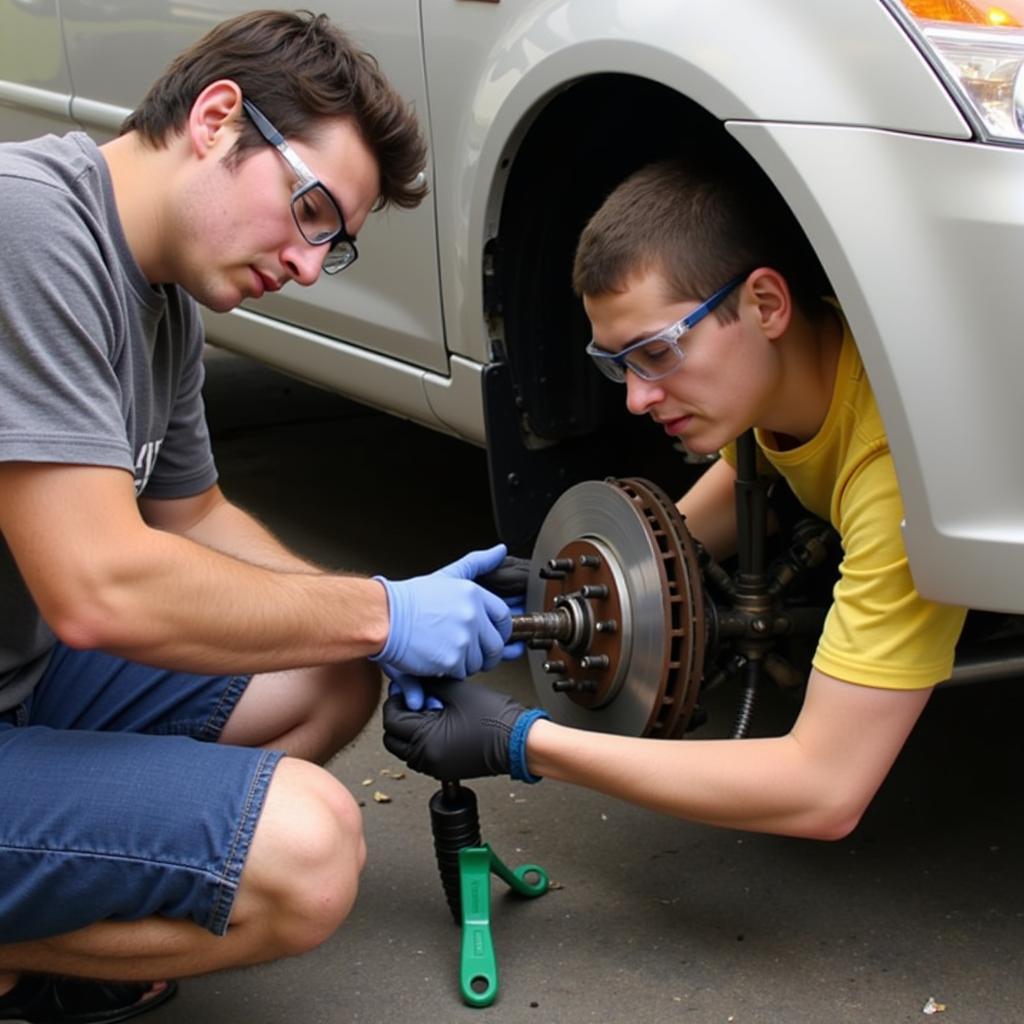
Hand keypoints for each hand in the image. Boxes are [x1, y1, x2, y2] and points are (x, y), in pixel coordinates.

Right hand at [373, 544, 520, 678]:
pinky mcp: (451, 660)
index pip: (503, 617)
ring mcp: (463, 639)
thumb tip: (500, 551)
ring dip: (466, 662)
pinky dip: (451, 671)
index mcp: (473, 594)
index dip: (499, 630)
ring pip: (479, 662)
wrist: (383, 617)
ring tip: (446, 650)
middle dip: (485, 652)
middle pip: (495, 645)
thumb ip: (478, 563)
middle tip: (468, 649)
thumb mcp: (447, 575)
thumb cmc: (409, 600)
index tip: (490, 635)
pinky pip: (462, 673)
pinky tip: (436, 657)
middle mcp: (472, 616)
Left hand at [382, 676, 548, 781]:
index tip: (406, 688)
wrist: (520, 740)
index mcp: (425, 741)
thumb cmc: (495, 718)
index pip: (392, 720)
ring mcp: (436, 767)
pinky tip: (442, 722)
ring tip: (433, 711)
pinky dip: (424, 739)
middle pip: (393, 737)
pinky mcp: (445, 768)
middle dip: (400, 717)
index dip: (397, 700)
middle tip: (417, 700)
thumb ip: (429, 684)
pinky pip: (422, 754)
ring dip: (412, 729)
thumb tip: (412, 681)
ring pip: (406, 748)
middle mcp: (427, 759)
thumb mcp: (457, 691)